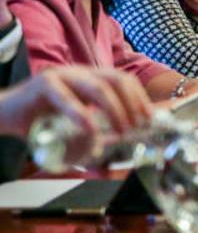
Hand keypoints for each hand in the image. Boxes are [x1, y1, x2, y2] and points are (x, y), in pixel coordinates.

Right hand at [0, 67, 151, 153]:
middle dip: (132, 103)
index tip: (148, 118)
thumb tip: (112, 159)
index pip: (124, 80)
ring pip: (98, 87)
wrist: (3, 114)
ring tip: (122, 128)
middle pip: (117, 80)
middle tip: (136, 126)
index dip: (139, 97)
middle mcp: (80, 73)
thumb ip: (91, 135)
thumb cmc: (39, 121)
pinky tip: (90, 129)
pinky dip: (82, 114)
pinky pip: (67, 98)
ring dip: (115, 109)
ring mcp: (63, 76)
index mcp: (90, 79)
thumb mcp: (72, 127)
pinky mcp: (44, 84)